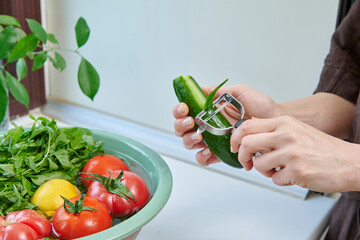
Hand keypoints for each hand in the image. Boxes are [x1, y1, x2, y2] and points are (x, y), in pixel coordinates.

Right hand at [173, 84, 279, 165]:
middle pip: (183, 128)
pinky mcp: (220, 153)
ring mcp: (212, 140)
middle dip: (181, 125)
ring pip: (190, 143)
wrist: (274, 122)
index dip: (180, 110)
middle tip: (190, 122)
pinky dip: (201, 156)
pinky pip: (204, 158)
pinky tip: (206, 151)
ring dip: (189, 140)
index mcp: (208, 110)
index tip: (184, 108)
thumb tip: (200, 89)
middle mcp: (207, 125)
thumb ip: (219, 91)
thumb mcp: (239, 92)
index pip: (186, 110)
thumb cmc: (261, 107)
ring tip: (199, 136)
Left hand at [230, 116, 359, 192]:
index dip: (235, 138)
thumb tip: (249, 135)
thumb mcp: (296, 130)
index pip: (247, 126)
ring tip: (278, 170)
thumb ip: (273, 131)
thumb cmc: (323, 148)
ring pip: (258, 164)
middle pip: (246, 143)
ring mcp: (291, 152)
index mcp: (284, 123)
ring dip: (264, 171)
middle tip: (246, 163)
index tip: (234, 147)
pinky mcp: (296, 170)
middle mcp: (286, 134)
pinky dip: (280, 180)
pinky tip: (292, 176)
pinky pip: (274, 179)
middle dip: (241, 156)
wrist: (349, 162)